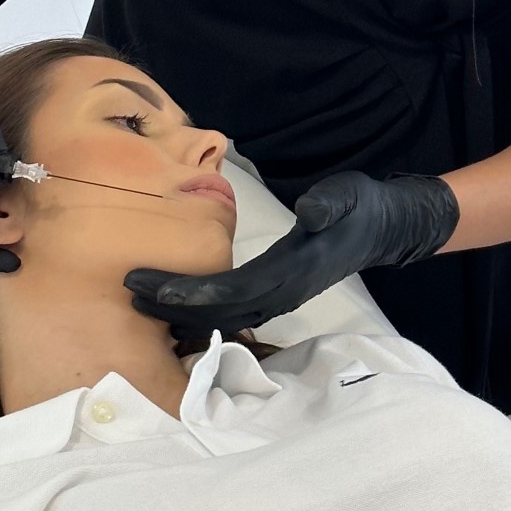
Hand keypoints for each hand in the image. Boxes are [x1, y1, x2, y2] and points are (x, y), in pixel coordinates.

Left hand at [125, 169, 459, 338]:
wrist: (384, 227)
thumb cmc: (360, 206)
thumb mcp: (348, 194)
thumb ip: (329, 203)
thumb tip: (308, 212)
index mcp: (290, 272)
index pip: (226, 292)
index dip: (182, 292)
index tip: (141, 281)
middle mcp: (281, 292)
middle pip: (216, 313)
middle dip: (169, 305)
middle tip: (127, 288)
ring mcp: (280, 296)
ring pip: (222, 316)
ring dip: (181, 310)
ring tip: (142, 295)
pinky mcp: (278, 290)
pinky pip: (232, 309)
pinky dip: (201, 308)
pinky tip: (179, 300)